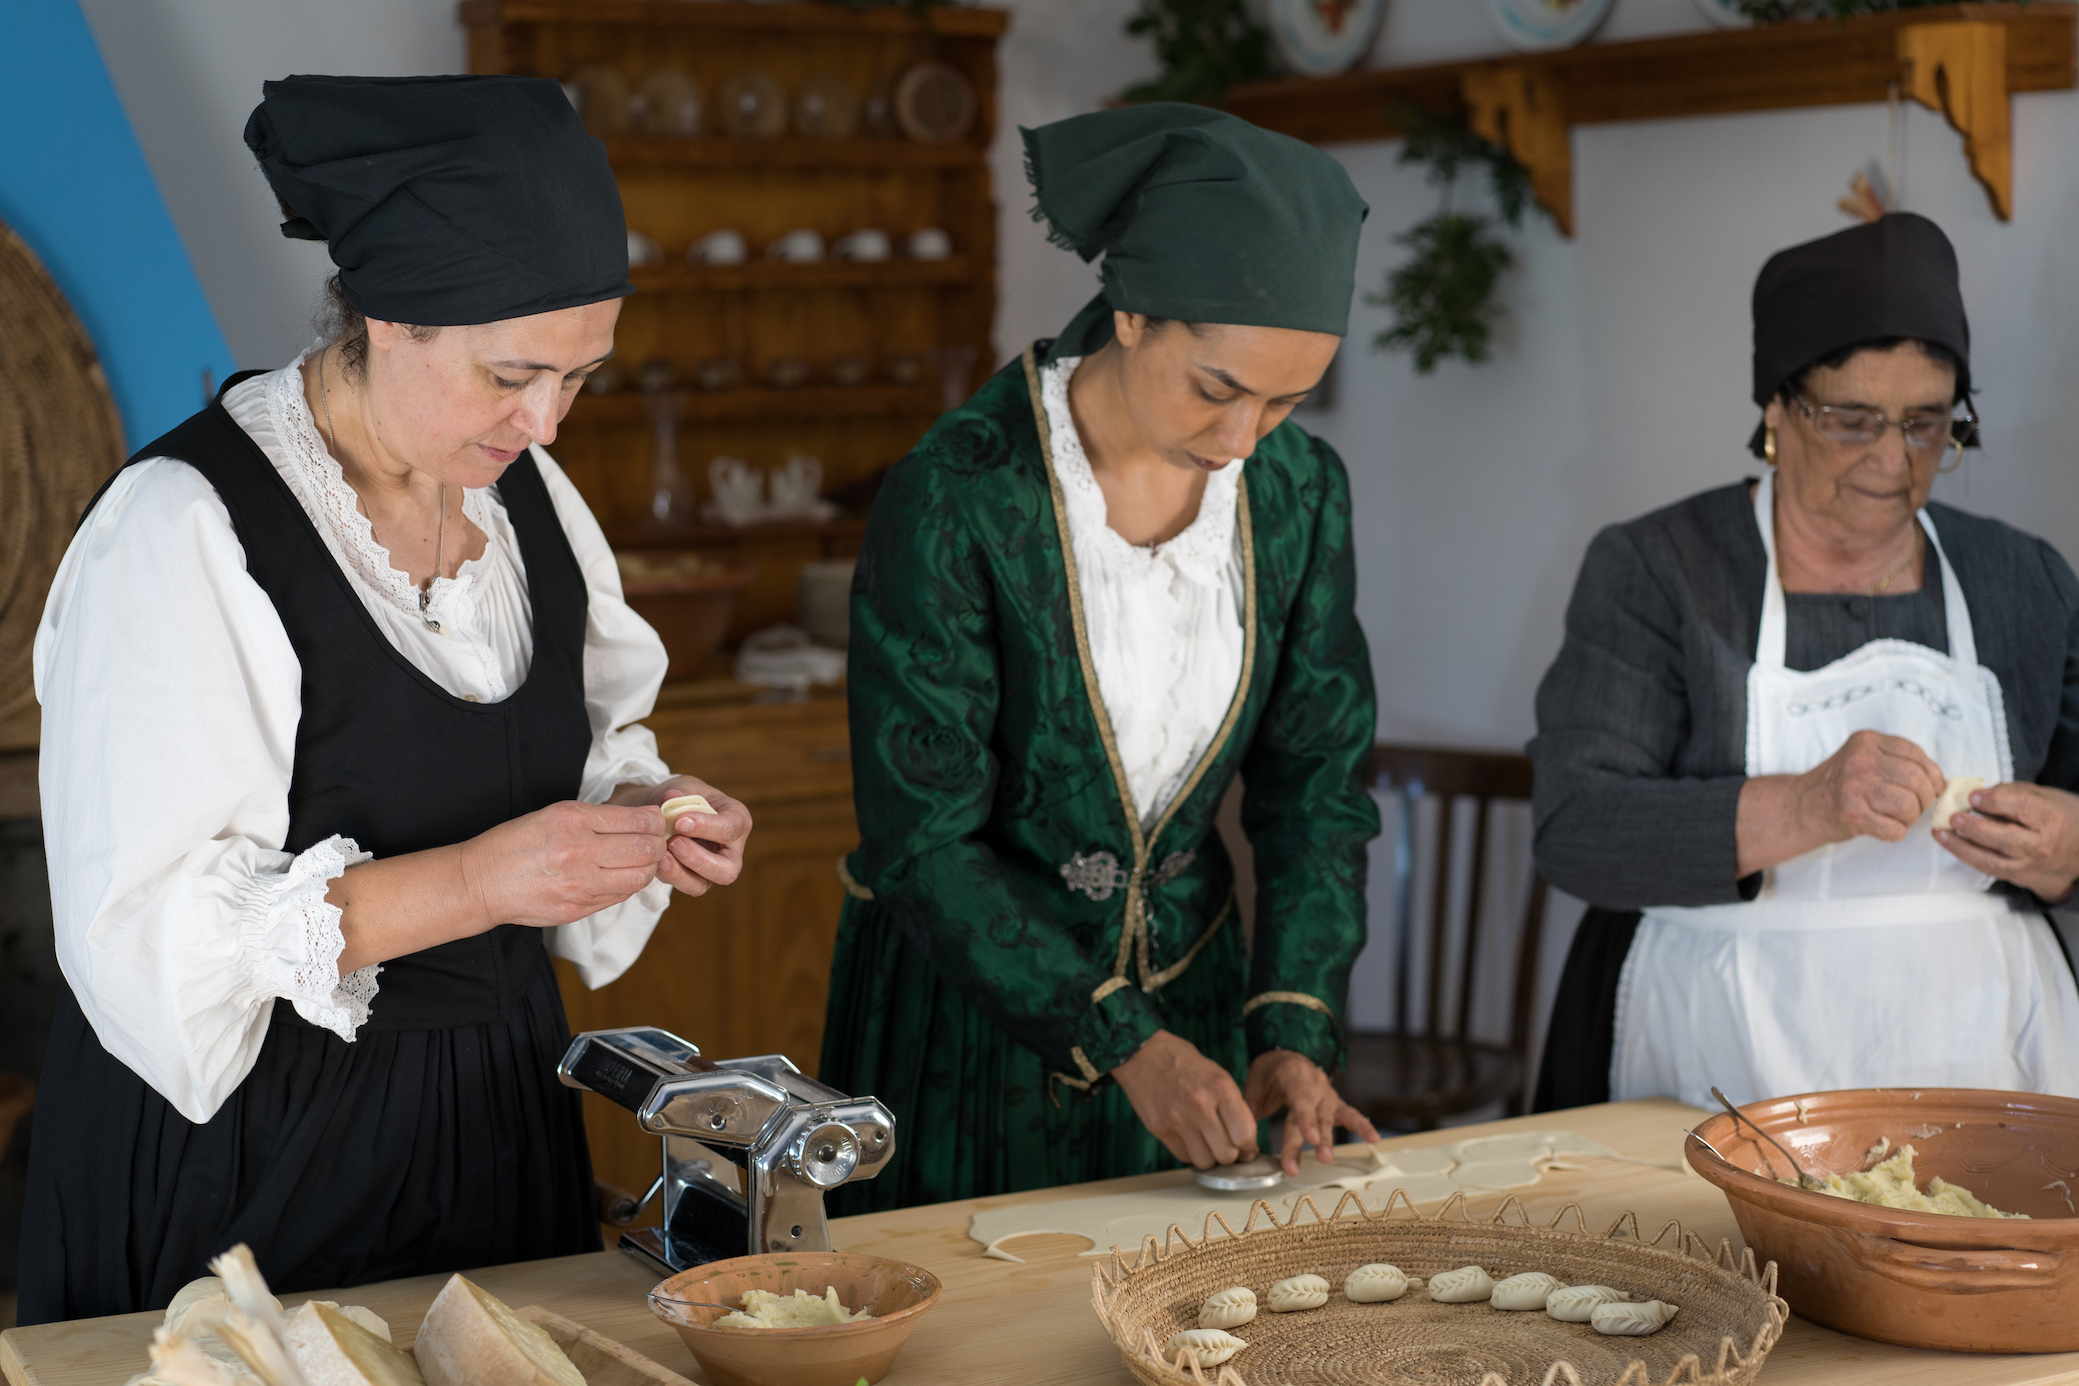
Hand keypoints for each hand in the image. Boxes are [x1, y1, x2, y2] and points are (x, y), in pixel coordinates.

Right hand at [461, 800, 670, 927]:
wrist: (481, 881)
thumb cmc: (517, 842)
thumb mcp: (554, 814)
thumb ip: (598, 817)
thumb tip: (643, 818)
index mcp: (573, 820)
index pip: (638, 821)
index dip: (656, 820)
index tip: (657, 820)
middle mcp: (579, 852)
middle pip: (645, 850)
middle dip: (659, 843)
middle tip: (657, 840)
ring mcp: (579, 885)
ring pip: (639, 878)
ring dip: (648, 867)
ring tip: (642, 860)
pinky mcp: (577, 909)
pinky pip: (619, 897)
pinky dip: (628, 885)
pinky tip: (621, 875)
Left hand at [631, 776, 751, 897]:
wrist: (663, 812)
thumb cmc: (681, 797)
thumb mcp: (682, 786)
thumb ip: (678, 791)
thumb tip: (672, 797)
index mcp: (737, 819)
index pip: (731, 828)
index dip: (707, 827)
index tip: (680, 821)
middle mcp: (731, 849)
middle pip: (728, 869)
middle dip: (699, 860)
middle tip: (674, 842)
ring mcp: (713, 868)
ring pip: (704, 884)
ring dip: (680, 872)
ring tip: (661, 855)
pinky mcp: (694, 879)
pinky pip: (685, 886)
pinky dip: (670, 876)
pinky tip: (657, 861)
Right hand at [1111, 1030, 1258, 1169]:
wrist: (1142, 1053)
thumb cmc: (1182, 1061)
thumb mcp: (1217, 1073)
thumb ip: (1232, 1104)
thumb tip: (1246, 1137)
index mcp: (1220, 1088)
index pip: (1245, 1134)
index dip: (1249, 1146)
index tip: (1247, 1146)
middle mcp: (1200, 1106)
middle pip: (1227, 1155)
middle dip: (1231, 1155)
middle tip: (1229, 1146)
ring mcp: (1178, 1120)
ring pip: (1205, 1162)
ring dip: (1210, 1156)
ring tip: (1207, 1142)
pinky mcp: (1160, 1130)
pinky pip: (1183, 1156)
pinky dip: (1190, 1152)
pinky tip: (1190, 1137)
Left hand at [1244, 1049, 1379, 1175]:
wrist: (1287, 1053)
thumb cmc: (1270, 1071)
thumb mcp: (1254, 1082)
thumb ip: (1249, 1108)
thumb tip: (1239, 1138)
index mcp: (1294, 1076)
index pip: (1301, 1101)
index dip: (1306, 1120)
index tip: (1310, 1138)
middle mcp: (1314, 1084)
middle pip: (1314, 1116)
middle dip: (1316, 1138)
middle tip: (1319, 1158)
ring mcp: (1327, 1094)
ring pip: (1330, 1118)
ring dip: (1330, 1139)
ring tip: (1328, 1158)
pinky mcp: (1335, 1103)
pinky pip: (1351, 1115)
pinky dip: (1363, 1126)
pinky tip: (1374, 1139)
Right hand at [1794, 729, 1944, 844]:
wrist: (1801, 806)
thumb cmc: (1840, 784)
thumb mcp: (1862, 757)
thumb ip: (1896, 760)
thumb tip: (1940, 780)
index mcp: (1866, 741)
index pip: (1916, 754)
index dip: (1933, 773)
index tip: (1934, 786)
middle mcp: (1860, 761)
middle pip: (1917, 780)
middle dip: (1925, 798)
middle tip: (1916, 806)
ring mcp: (1854, 788)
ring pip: (1909, 805)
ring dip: (1911, 817)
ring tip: (1898, 817)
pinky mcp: (1852, 815)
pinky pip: (1895, 829)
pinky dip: (1896, 832)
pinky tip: (1884, 827)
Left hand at [1938, 781, 2078, 902]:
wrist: (2077, 850)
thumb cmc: (2055, 816)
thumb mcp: (2042, 796)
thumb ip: (2011, 793)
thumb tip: (1975, 793)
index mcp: (2050, 817)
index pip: (2023, 809)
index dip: (1995, 802)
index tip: (1973, 796)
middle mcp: (2041, 844)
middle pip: (2007, 839)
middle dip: (1977, 829)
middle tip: (1954, 817)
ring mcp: (2028, 863)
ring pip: (1993, 860)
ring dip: (1962, 847)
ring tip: (1940, 833)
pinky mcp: (2017, 875)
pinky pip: (1988, 868)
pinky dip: (1965, 855)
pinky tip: (1949, 842)